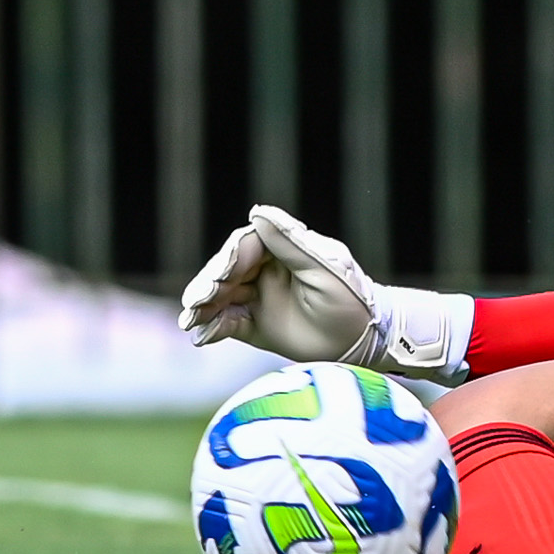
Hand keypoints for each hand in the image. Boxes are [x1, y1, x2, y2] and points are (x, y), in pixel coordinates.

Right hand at [176, 203, 471, 381]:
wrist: (363, 342)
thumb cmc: (350, 300)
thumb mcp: (323, 270)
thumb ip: (290, 244)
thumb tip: (258, 211)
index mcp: (283, 249)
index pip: (245, 245)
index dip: (228, 259)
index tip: (220, 276)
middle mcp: (266, 268)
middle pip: (227, 270)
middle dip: (208, 285)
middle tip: (195, 303)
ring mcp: (258, 296)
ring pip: (222, 296)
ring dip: (203, 306)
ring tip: (189, 321)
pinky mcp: (255, 323)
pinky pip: (227, 322)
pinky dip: (213, 327)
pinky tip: (202, 337)